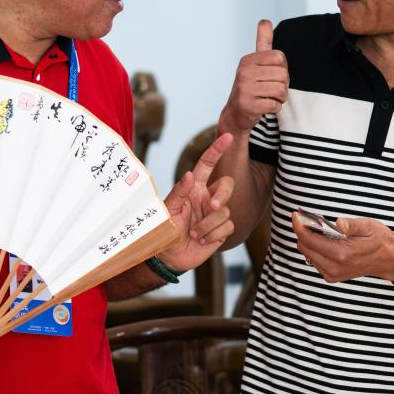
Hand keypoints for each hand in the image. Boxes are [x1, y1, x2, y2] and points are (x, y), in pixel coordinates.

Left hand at [160, 133, 235, 271]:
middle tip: (212, 206)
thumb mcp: (168, 210)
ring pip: (225, 210)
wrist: (169, 257)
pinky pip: (227, 226)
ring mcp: (216, 214)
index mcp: (194, 187)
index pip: (207, 164)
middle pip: (227, 185)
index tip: (228, 137)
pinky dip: (212, 235)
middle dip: (223, 194)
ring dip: (207, 224)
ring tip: (193, 233)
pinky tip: (201, 240)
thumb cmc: (164, 230)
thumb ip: (180, 192)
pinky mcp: (222, 230)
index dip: (217, 150)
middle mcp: (207, 197)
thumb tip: (191, 174)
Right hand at [217, 20, 289, 135]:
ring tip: (268, 98)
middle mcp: (244, 72)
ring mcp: (245, 89)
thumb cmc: (251, 87)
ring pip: (281, 90)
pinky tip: (264, 107)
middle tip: (271, 90)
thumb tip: (265, 21)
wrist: (235, 114)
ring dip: (279, 98)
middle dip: (282, 85)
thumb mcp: (255, 63)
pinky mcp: (248, 105)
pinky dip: (274, 108)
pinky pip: (275, 105)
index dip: (282, 69)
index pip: (280, 58)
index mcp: (248, 60)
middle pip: (283, 75)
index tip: (272, 76)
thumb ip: (262, 43)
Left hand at [292, 212, 393, 283]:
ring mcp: (332, 274)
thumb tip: (338, 222)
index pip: (308, 240)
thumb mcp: (368, 226)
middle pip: (304, 246)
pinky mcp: (332, 276)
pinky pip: (314, 259)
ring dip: (309, 240)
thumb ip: (351, 225)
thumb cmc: (380, 241)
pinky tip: (324, 239)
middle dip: (304, 231)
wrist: (390, 259)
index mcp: (341, 254)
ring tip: (318, 228)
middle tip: (309, 218)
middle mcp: (334, 267)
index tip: (296, 214)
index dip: (299, 225)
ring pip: (308, 253)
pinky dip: (315, 248)